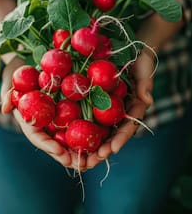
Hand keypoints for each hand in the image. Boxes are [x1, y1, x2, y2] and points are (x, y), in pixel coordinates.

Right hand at [0, 57, 87, 170]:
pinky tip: (104, 140)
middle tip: (82, 164)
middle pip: (57, 145)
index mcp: (31, 122)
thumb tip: (5, 108)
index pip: (38, 137)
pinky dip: (91, 134)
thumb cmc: (19, 76)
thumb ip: (8, 94)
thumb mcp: (11, 82)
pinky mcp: (72, 112)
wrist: (32, 68)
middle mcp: (46, 125)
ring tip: (96, 158)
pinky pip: (82, 125)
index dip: (48, 146)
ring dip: (83, 151)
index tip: (60, 152)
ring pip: (70, 140)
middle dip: (69, 157)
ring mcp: (59, 120)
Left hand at [86, 46, 153, 168]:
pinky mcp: (94, 102)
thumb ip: (146, 83)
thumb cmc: (139, 60)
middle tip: (90, 162)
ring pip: (98, 131)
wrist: (127, 51)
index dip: (120, 139)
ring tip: (78, 159)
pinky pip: (86, 116)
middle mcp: (119, 112)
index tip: (111, 149)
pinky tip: (66, 138)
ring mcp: (106, 109)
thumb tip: (147, 100)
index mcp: (133, 108)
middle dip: (101, 150)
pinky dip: (78, 128)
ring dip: (88, 146)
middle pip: (111, 135)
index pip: (128, 126)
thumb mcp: (145, 68)